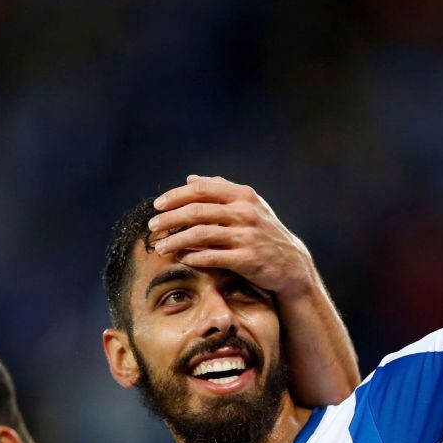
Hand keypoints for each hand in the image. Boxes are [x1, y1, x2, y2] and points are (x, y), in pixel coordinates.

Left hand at [149, 175, 315, 294]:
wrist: (291, 263)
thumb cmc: (264, 231)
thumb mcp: (250, 205)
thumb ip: (220, 190)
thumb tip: (189, 179)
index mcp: (243, 195)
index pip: (201, 189)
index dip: (175, 196)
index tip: (157, 205)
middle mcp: (245, 212)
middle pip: (196, 211)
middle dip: (169, 219)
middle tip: (151, 227)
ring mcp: (246, 236)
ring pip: (199, 235)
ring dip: (175, 241)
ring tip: (159, 247)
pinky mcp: (246, 260)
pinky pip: (210, 257)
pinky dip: (192, 258)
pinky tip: (181, 259)